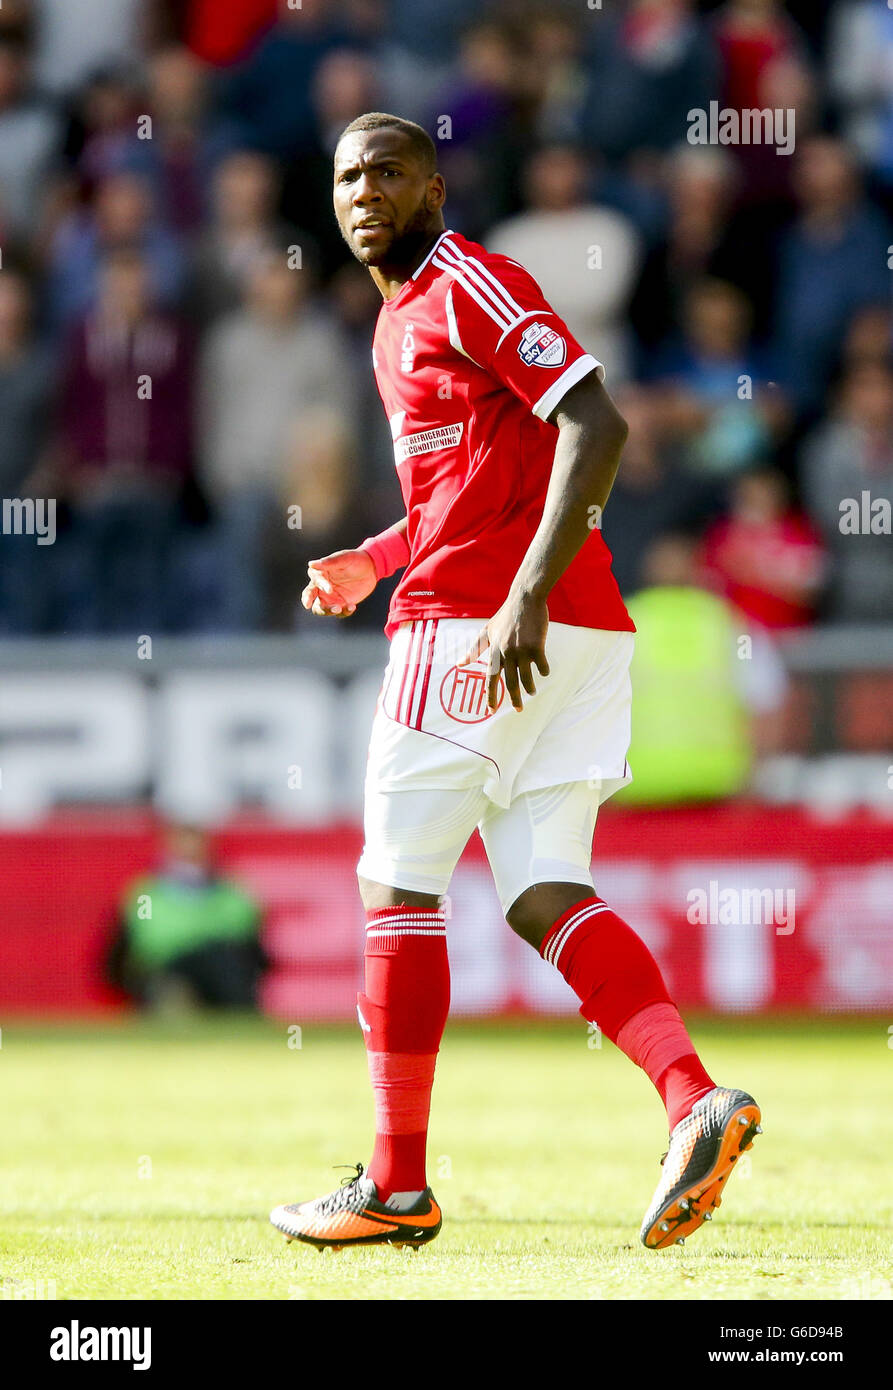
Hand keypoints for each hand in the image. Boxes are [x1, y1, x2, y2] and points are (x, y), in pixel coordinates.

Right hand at [301, 548, 377, 617]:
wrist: (371, 569)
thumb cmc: (355, 560)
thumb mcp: (345, 558)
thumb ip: (329, 562)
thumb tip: (311, 564)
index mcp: (320, 574)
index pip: (314, 581)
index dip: (320, 586)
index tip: (329, 589)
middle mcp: (322, 587)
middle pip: (309, 596)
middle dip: (309, 601)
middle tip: (309, 605)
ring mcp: (331, 597)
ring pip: (321, 609)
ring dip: (328, 610)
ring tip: (339, 608)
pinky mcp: (341, 605)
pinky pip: (339, 613)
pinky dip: (344, 612)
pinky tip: (353, 606)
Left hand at [458, 590, 549, 711]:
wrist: (525, 599)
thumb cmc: (506, 616)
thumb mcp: (487, 631)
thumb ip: (474, 649)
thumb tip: (459, 664)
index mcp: (494, 650)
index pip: (490, 678)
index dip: (490, 695)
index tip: (490, 710)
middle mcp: (506, 651)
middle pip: (509, 682)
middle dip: (514, 698)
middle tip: (518, 710)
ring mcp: (521, 649)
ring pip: (526, 677)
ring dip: (529, 688)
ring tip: (532, 693)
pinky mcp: (536, 645)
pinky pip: (541, 665)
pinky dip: (544, 671)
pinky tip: (544, 672)